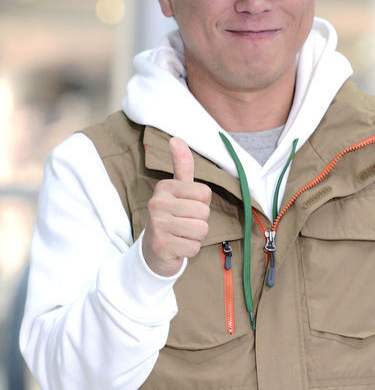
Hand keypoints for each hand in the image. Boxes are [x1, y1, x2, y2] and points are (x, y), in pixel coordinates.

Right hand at [142, 137, 210, 275]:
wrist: (153, 251)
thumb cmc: (172, 215)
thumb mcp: (178, 189)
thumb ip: (182, 165)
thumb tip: (176, 138)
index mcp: (164, 187)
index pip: (205, 193)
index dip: (202, 203)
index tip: (187, 207)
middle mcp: (157, 203)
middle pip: (204, 212)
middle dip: (200, 221)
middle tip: (184, 224)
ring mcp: (157, 224)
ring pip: (201, 229)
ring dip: (196, 236)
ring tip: (181, 234)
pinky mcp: (161, 245)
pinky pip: (194, 247)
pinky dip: (190, 249)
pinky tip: (177, 246)